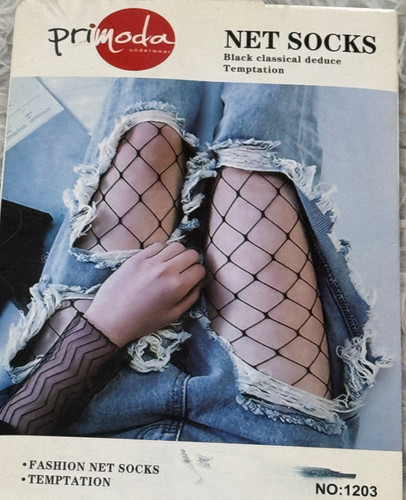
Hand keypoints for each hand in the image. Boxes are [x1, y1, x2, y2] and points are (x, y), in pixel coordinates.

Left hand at [84, 242, 205, 346]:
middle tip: (184, 271)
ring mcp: (150, 261)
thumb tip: (200, 283)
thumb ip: (191, 298)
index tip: (193, 279)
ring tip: (172, 264)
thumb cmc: (143, 321)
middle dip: (192, 262)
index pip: (199, 269)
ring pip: (176, 245)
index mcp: (177, 287)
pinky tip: (158, 261)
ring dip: (178, 254)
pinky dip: (163, 251)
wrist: (111, 319)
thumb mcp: (173, 316)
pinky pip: (158, 245)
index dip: (199, 275)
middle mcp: (166, 270)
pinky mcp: (137, 257)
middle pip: (191, 253)